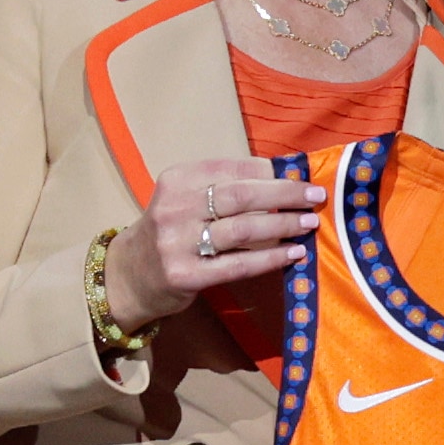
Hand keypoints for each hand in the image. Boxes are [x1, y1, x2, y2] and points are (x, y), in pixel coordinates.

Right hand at [103, 157, 324, 334]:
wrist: (128, 276)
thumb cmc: (171, 232)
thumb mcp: (186, 200)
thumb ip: (225, 188)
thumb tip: (283, 177)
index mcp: (178, 180)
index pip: (233, 168)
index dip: (272, 172)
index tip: (301, 175)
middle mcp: (175, 207)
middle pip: (242, 195)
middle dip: (285, 195)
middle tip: (315, 197)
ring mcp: (177, 242)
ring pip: (243, 229)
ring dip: (283, 225)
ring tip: (309, 223)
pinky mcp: (185, 274)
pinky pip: (238, 264)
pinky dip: (271, 258)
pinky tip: (294, 253)